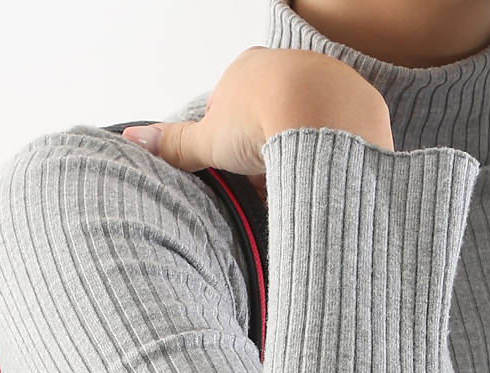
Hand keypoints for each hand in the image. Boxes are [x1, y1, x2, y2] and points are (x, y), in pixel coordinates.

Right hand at [121, 46, 392, 198]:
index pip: (235, 108)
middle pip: (274, 117)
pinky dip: (334, 159)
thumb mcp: (209, 139)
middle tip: (268, 188)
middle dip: (269, 152)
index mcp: (250, 68)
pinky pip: (343, 136)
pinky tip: (326, 182)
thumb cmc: (263, 122)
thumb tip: (129, 138)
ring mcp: (328, 81)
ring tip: (297, 190)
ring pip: (309, 125)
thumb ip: (173, 143)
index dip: (233, 146)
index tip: (237, 173)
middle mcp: (291, 65)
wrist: (323, 119)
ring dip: (303, 156)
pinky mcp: (360, 105)